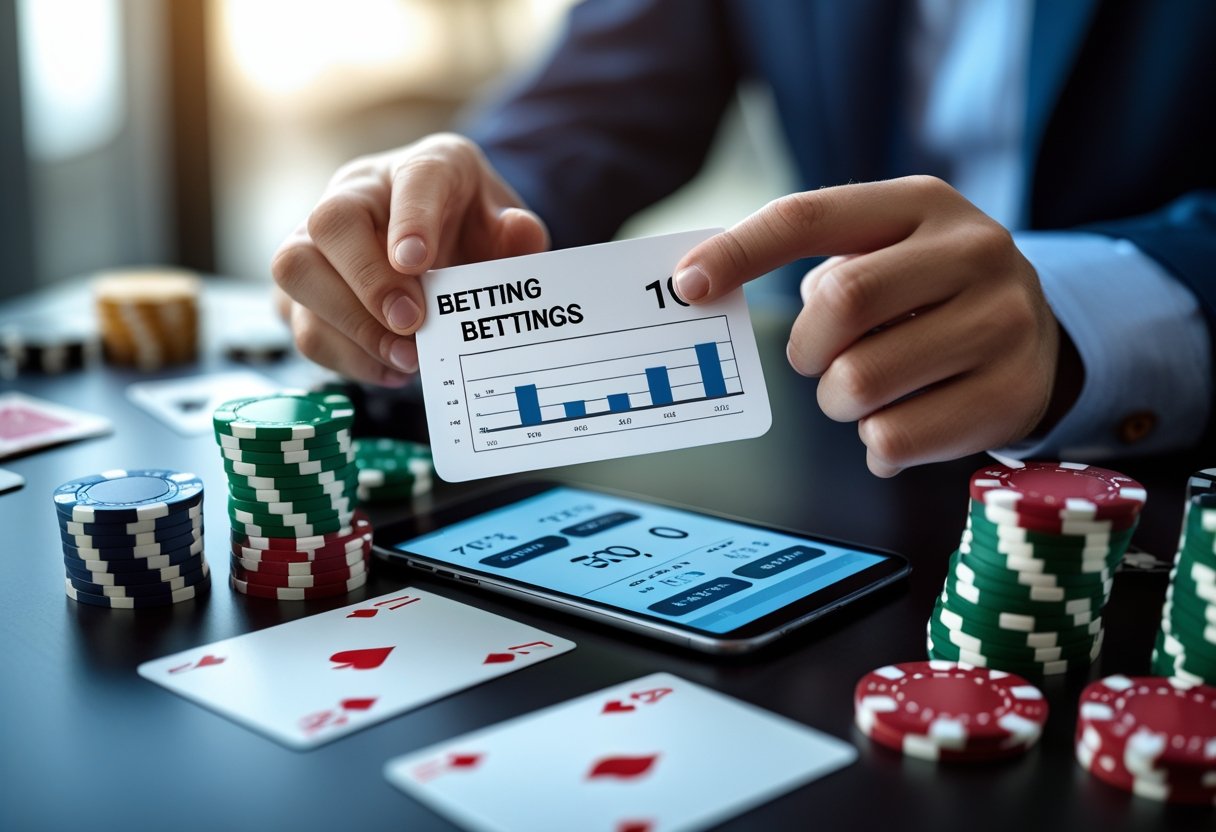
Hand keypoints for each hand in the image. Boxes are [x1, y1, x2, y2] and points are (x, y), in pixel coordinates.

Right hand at [271, 134, 548, 384]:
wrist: (439, 237)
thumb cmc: (468, 229)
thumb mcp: (503, 226)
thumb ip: (518, 235)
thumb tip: (521, 233)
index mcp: (422, 167)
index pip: (412, 178)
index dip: (412, 219)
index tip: (417, 261)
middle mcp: (359, 192)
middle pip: (331, 222)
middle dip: (369, 282)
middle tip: (412, 324)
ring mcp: (318, 236)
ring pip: (296, 271)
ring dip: (349, 325)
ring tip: (405, 359)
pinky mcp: (304, 286)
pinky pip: (302, 321)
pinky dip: (346, 355)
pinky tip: (391, 368)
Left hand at [671, 176, 1060, 476]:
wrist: (1041, 337)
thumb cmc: (929, 293)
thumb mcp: (886, 252)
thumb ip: (813, 266)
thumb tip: (705, 289)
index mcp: (922, 203)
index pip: (809, 217)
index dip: (739, 252)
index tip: (688, 286)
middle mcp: (973, 251)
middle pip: (841, 300)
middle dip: (807, 348)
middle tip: (818, 362)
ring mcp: (1002, 323)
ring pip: (863, 380)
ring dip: (839, 402)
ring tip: (864, 394)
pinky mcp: (1011, 394)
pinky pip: (896, 438)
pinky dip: (875, 443)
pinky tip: (896, 425)